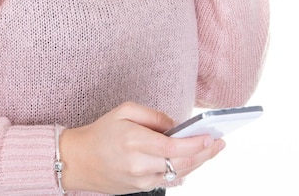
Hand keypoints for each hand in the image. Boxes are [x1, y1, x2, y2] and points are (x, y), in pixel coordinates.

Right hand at [59, 102, 224, 193]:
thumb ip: (153, 115)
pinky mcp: (140, 189)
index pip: (173, 146)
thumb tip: (176, 124)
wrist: (77, 161)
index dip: (195, 143)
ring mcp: (140, 180)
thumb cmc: (101, 131)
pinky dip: (183, 172)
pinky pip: (168, 181)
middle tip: (220, 143)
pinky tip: (193, 162)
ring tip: (211, 150)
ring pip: (178, 173)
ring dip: (197, 162)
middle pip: (181, 162)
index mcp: (134, 141)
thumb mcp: (124, 110)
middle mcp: (139, 164)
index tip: (211, 136)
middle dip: (204, 153)